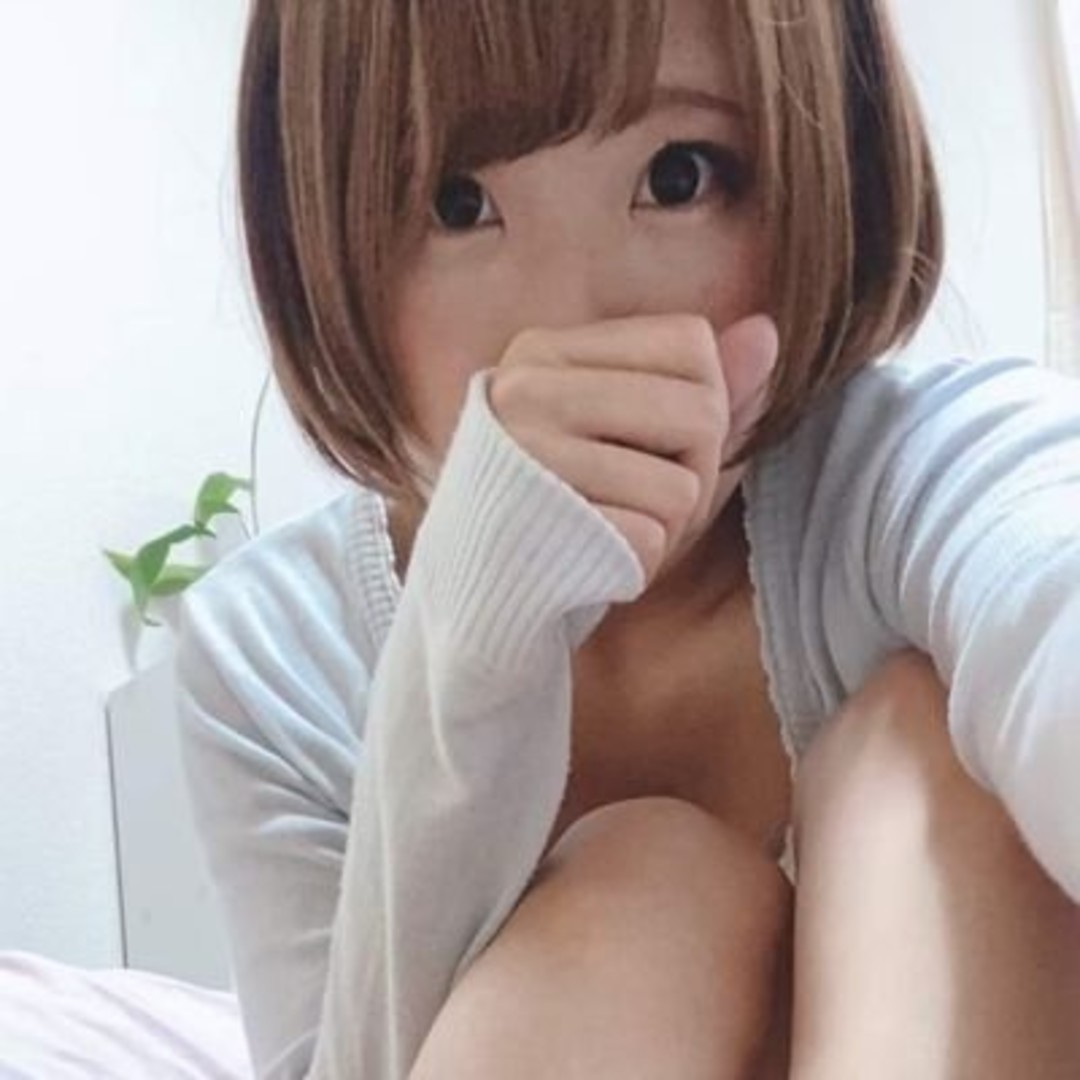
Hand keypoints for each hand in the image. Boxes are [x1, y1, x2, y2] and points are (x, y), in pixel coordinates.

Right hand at [488, 313, 778, 585]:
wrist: (479, 592)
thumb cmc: (571, 509)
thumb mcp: (636, 439)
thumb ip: (704, 388)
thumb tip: (768, 331)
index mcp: (545, 350)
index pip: (691, 341)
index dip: (705, 402)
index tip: (658, 444)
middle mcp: (527, 388)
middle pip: (700, 411)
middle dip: (697, 471)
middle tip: (642, 499)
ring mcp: (525, 452)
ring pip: (683, 486)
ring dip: (668, 528)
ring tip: (614, 529)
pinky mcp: (535, 518)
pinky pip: (651, 539)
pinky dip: (639, 563)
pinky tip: (596, 559)